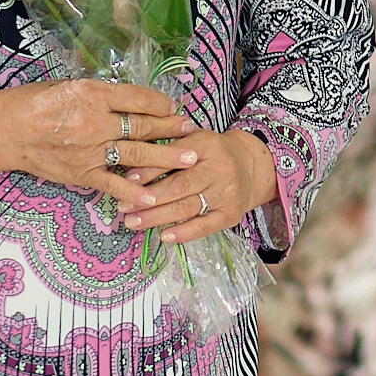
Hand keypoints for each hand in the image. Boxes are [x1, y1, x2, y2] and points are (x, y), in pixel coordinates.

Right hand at [0, 79, 195, 208]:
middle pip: (144, 126)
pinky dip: (135, 191)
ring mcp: (90, 150)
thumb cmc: (35, 102)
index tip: (174, 106)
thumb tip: (134, 100)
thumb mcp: (70, 84)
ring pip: (138, 154)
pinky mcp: (82, 173)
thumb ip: (102, 94)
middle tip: (191, 130)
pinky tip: (155, 197)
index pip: (139, 98)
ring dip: (167, 157)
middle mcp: (96, 121)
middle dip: (171, 128)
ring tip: (190, 159)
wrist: (3, 130)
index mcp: (94, 93)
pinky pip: (114, 184)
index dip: (162, 103)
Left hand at [124, 128, 280, 243]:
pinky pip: (205, 226)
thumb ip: (168, 144)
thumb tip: (131, 155)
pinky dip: (184, 233)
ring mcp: (226, 193)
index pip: (174, 158)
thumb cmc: (213, 152)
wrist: (252, 166)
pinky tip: (165, 236)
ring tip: (133, 223)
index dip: (149, 171)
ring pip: (187, 207)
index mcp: (207, 145)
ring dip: (157, 217)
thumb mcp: (194, 139)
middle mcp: (219, 168)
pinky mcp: (231, 213)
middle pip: (179, 186)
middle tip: (123, 207)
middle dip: (148, 199)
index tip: (126, 180)